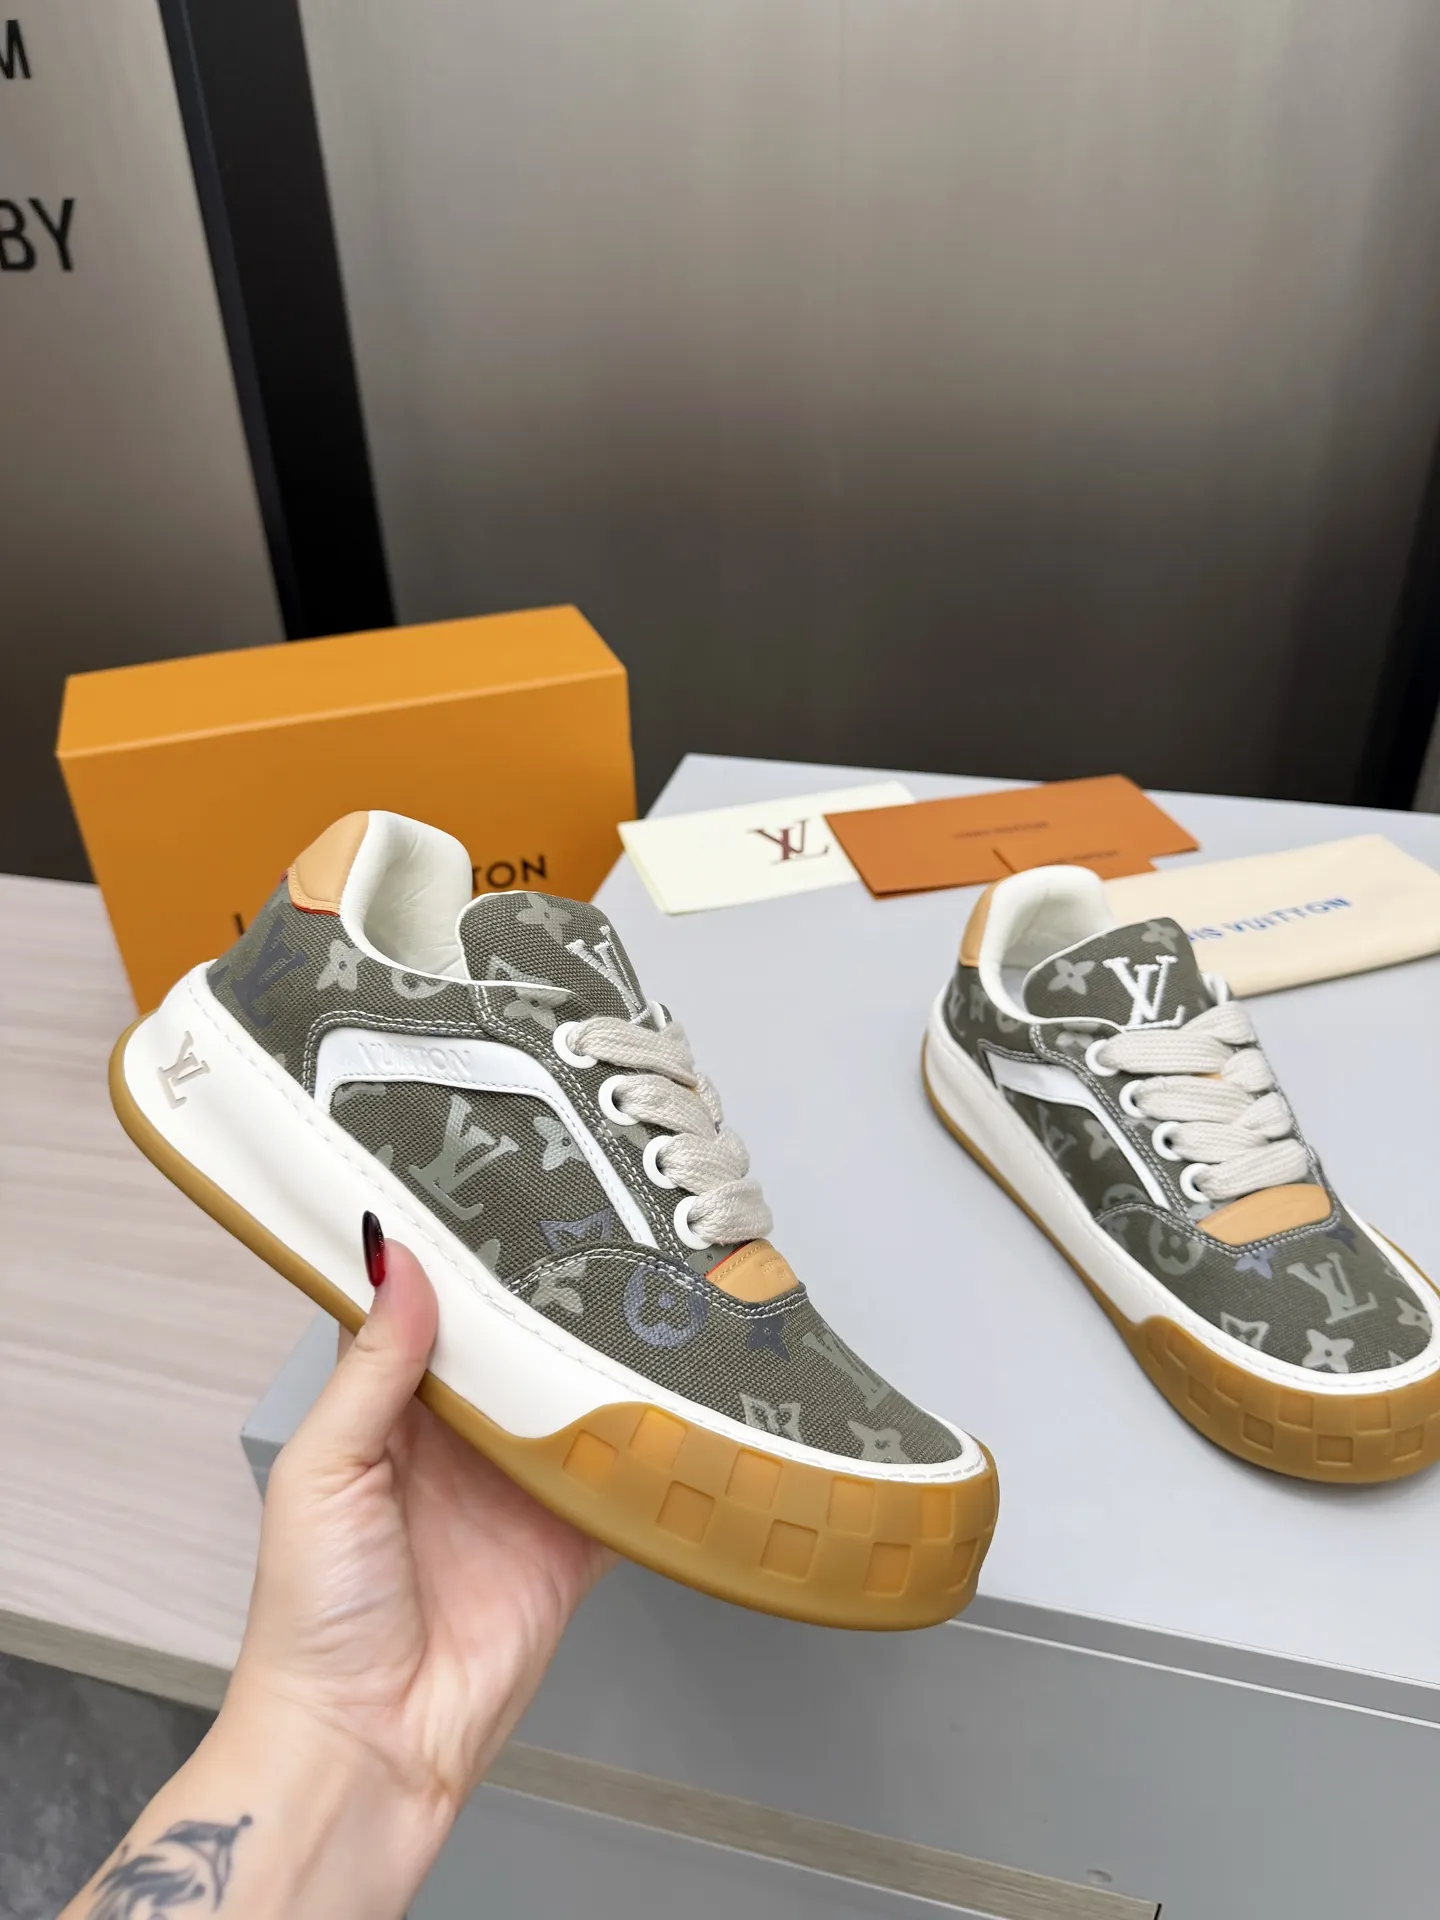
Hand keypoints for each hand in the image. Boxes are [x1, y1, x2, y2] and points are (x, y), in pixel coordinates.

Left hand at [229, 1226, 611, 1826]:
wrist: (368, 1748)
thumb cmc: (314, 1616)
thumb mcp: (326, 1471)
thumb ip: (371, 1367)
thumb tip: (397, 1256)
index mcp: (388, 1414)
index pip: (431, 1315)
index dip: (460, 1260)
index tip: (499, 1189)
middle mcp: (460, 1443)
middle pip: (515, 1353)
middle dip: (550, 1302)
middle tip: (600, 1221)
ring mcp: (521, 1491)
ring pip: (574, 1404)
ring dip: (605, 1364)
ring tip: (653, 1285)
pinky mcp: (573, 1543)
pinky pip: (622, 1484)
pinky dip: (653, 1451)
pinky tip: (684, 1397)